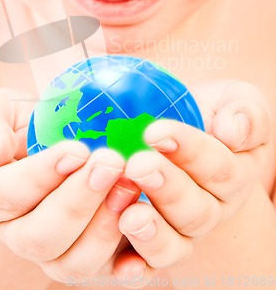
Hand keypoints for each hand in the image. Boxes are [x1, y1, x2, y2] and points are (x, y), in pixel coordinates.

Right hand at [0, 89, 140, 282]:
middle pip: (41, 237)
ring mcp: (52, 247)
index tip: (76, 150)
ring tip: (130, 186)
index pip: (6, 196)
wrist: (34, 138)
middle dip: (78, 202)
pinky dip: (125, 264)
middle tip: (111, 163)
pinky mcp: (87, 252)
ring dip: (105, 227)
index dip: (41, 176)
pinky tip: (142, 241)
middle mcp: (15, 231)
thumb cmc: (10, 123)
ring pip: (73, 262)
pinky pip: (105, 270)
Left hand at [112, 79, 270, 284]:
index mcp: (233, 174)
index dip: (188, 150)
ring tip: (130, 215)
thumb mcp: (235, 101)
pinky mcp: (152, 242)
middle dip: (166, 188)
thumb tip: (231, 133)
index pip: (218, 167)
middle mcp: (209, 208)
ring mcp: (180, 229)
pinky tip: (121, 265)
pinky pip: (148, 264)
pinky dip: (136, 266)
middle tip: (137, 165)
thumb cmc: (208, 114)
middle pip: (195, 210)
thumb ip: (246, 115)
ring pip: (175, 243)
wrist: (184, 131)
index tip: (155, 131)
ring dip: (153, 232)